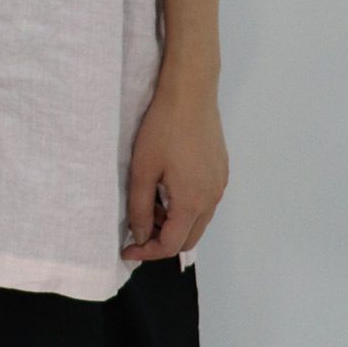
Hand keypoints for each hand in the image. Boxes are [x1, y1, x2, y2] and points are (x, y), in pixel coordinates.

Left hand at [120, 74, 228, 263]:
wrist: (190, 94)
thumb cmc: (162, 130)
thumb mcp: (142, 171)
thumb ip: (140, 209)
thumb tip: (141, 236)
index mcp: (192, 203)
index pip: (171, 246)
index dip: (146, 252)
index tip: (126, 249)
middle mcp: (212, 199)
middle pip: (189, 239)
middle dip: (161, 240)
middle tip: (137, 226)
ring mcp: (220, 185)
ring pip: (198, 221)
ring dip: (173, 222)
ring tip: (149, 201)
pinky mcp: (221, 171)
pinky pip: (204, 202)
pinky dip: (185, 206)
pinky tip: (167, 186)